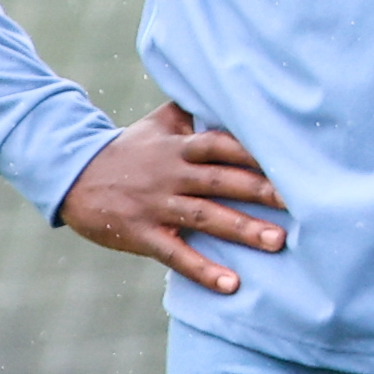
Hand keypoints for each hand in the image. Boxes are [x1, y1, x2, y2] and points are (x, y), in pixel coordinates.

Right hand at [55, 103, 287, 294]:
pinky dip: (203, 270)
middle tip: (300, 202)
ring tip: (277, 241)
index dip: (254, 151)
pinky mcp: (141, 234)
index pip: (221, 144)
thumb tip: (229, 89)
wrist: (72, 177)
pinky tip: (231, 285)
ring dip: (241, 229)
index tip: (291, 158)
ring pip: (204, 216)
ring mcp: (155, 205)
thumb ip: (193, 111)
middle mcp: (170, 173)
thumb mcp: (157, 125)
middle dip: (260, 190)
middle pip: (220, 180)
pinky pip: (175, 254)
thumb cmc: (127, 150)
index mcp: (178, 146)